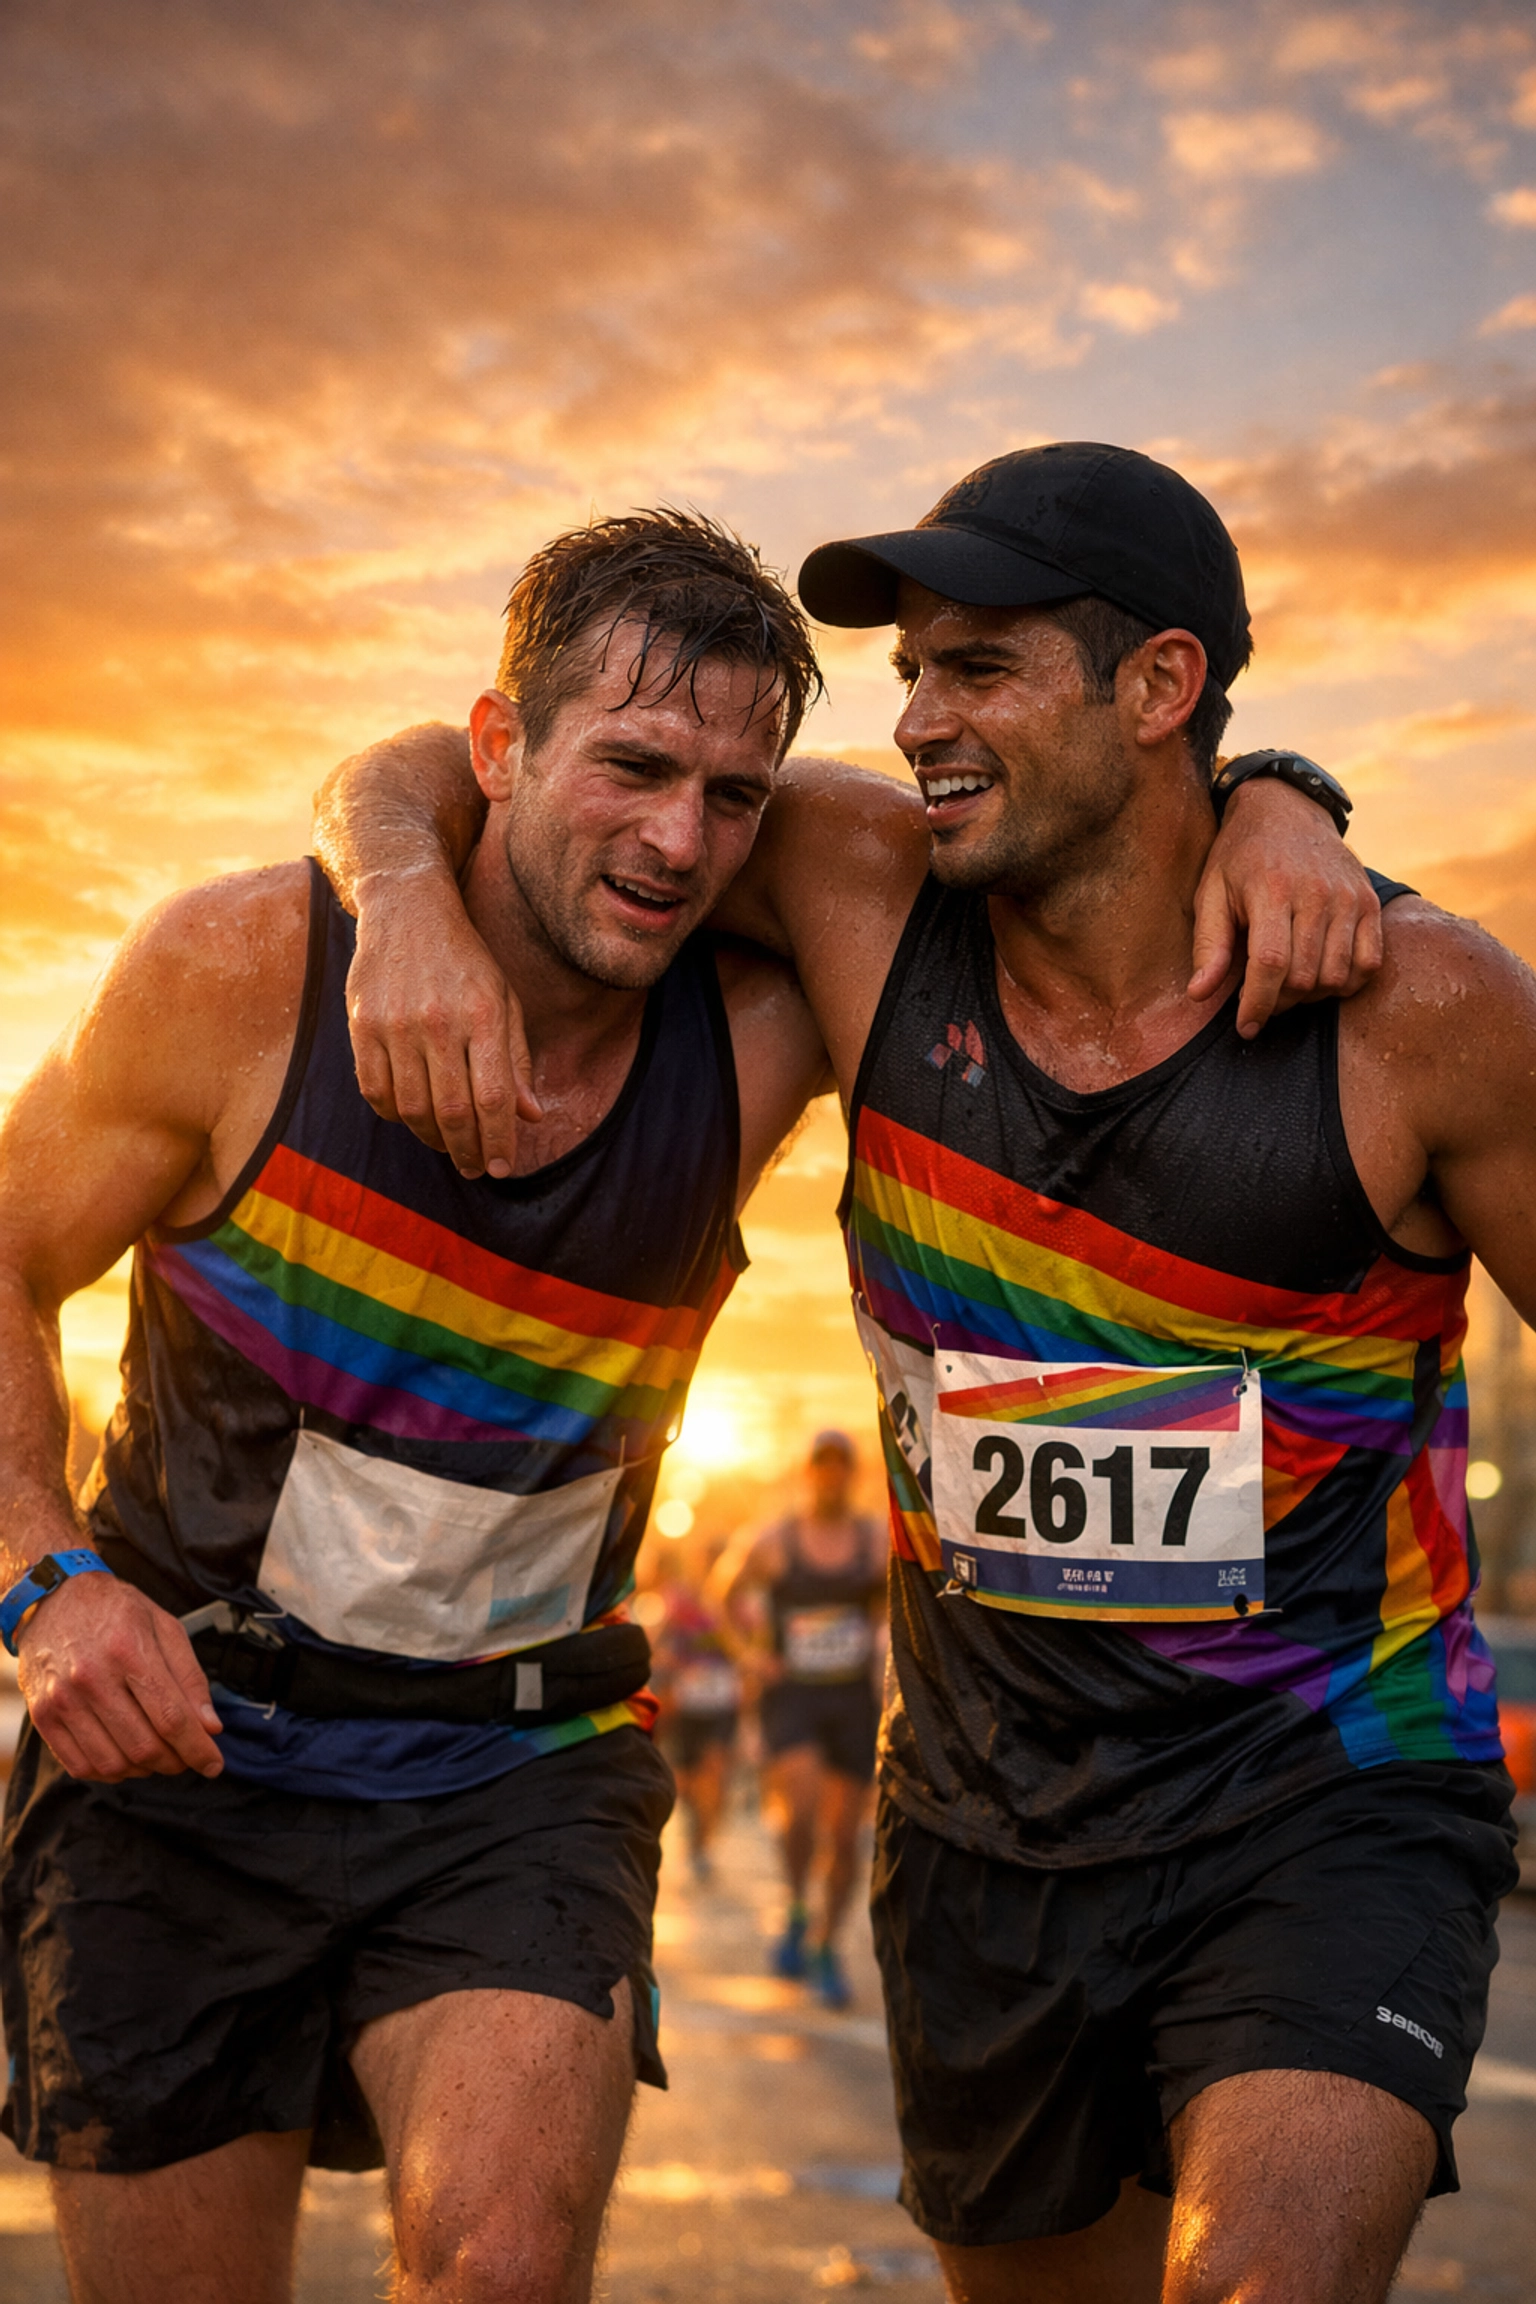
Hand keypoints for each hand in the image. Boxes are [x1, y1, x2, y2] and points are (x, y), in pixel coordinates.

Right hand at [17, 1573, 224, 1781]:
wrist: (53, 1597)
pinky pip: (79, 1765)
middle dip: (175, 1761)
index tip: (213, 1764)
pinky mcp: (43, 1715)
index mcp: (128, 1650)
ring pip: (112, 1763)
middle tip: (186, 1756)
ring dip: (144, 1770)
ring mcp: (62, 1700)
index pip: (171, 1717)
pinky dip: (109, 1772)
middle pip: (143, 1746)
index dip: (197, 1749)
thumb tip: (210, 1727)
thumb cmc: (115, 1610)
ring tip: (156, 1754)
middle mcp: (91, 1677)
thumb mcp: (164, 1626)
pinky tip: (124, 1757)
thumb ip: (190, 1678)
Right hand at [347, 871, 540, 1178]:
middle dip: (468, 1151)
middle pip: (454, 1111)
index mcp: (484, 1014)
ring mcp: (396, 1023)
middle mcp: (440, 1020)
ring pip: (412, 1108)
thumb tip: (530, 1118)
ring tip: (447, 1145)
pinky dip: (395, 1115)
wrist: (408, 909)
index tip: (504, 1166)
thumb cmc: (466, 961)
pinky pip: (375, 1090)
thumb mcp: (504, 1000)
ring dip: (432, 1138)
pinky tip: (412, 1117)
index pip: (494, 1098)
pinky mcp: (362, 1023)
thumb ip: (517, 1060)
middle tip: (476, 1168)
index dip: (499, 1142)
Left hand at [1190, 778, 1382, 1038]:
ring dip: (1310, 996)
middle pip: (1304, 976)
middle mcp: (1316, 893)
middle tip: (1262, 999)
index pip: (1270, 964)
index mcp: (1270, 890)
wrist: (1287, 810)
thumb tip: (1199, 995)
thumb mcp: (1211, 892)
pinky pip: (1369, 963)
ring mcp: (1348, 898)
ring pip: (1336, 976)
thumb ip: (1208, 945)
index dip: (1257, 1004)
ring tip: (1287, 987)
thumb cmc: (1240, 857)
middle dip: (1279, 1002)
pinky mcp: (1369, 902)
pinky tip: (1321, 978)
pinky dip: (1347, 983)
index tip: (1246, 1027)